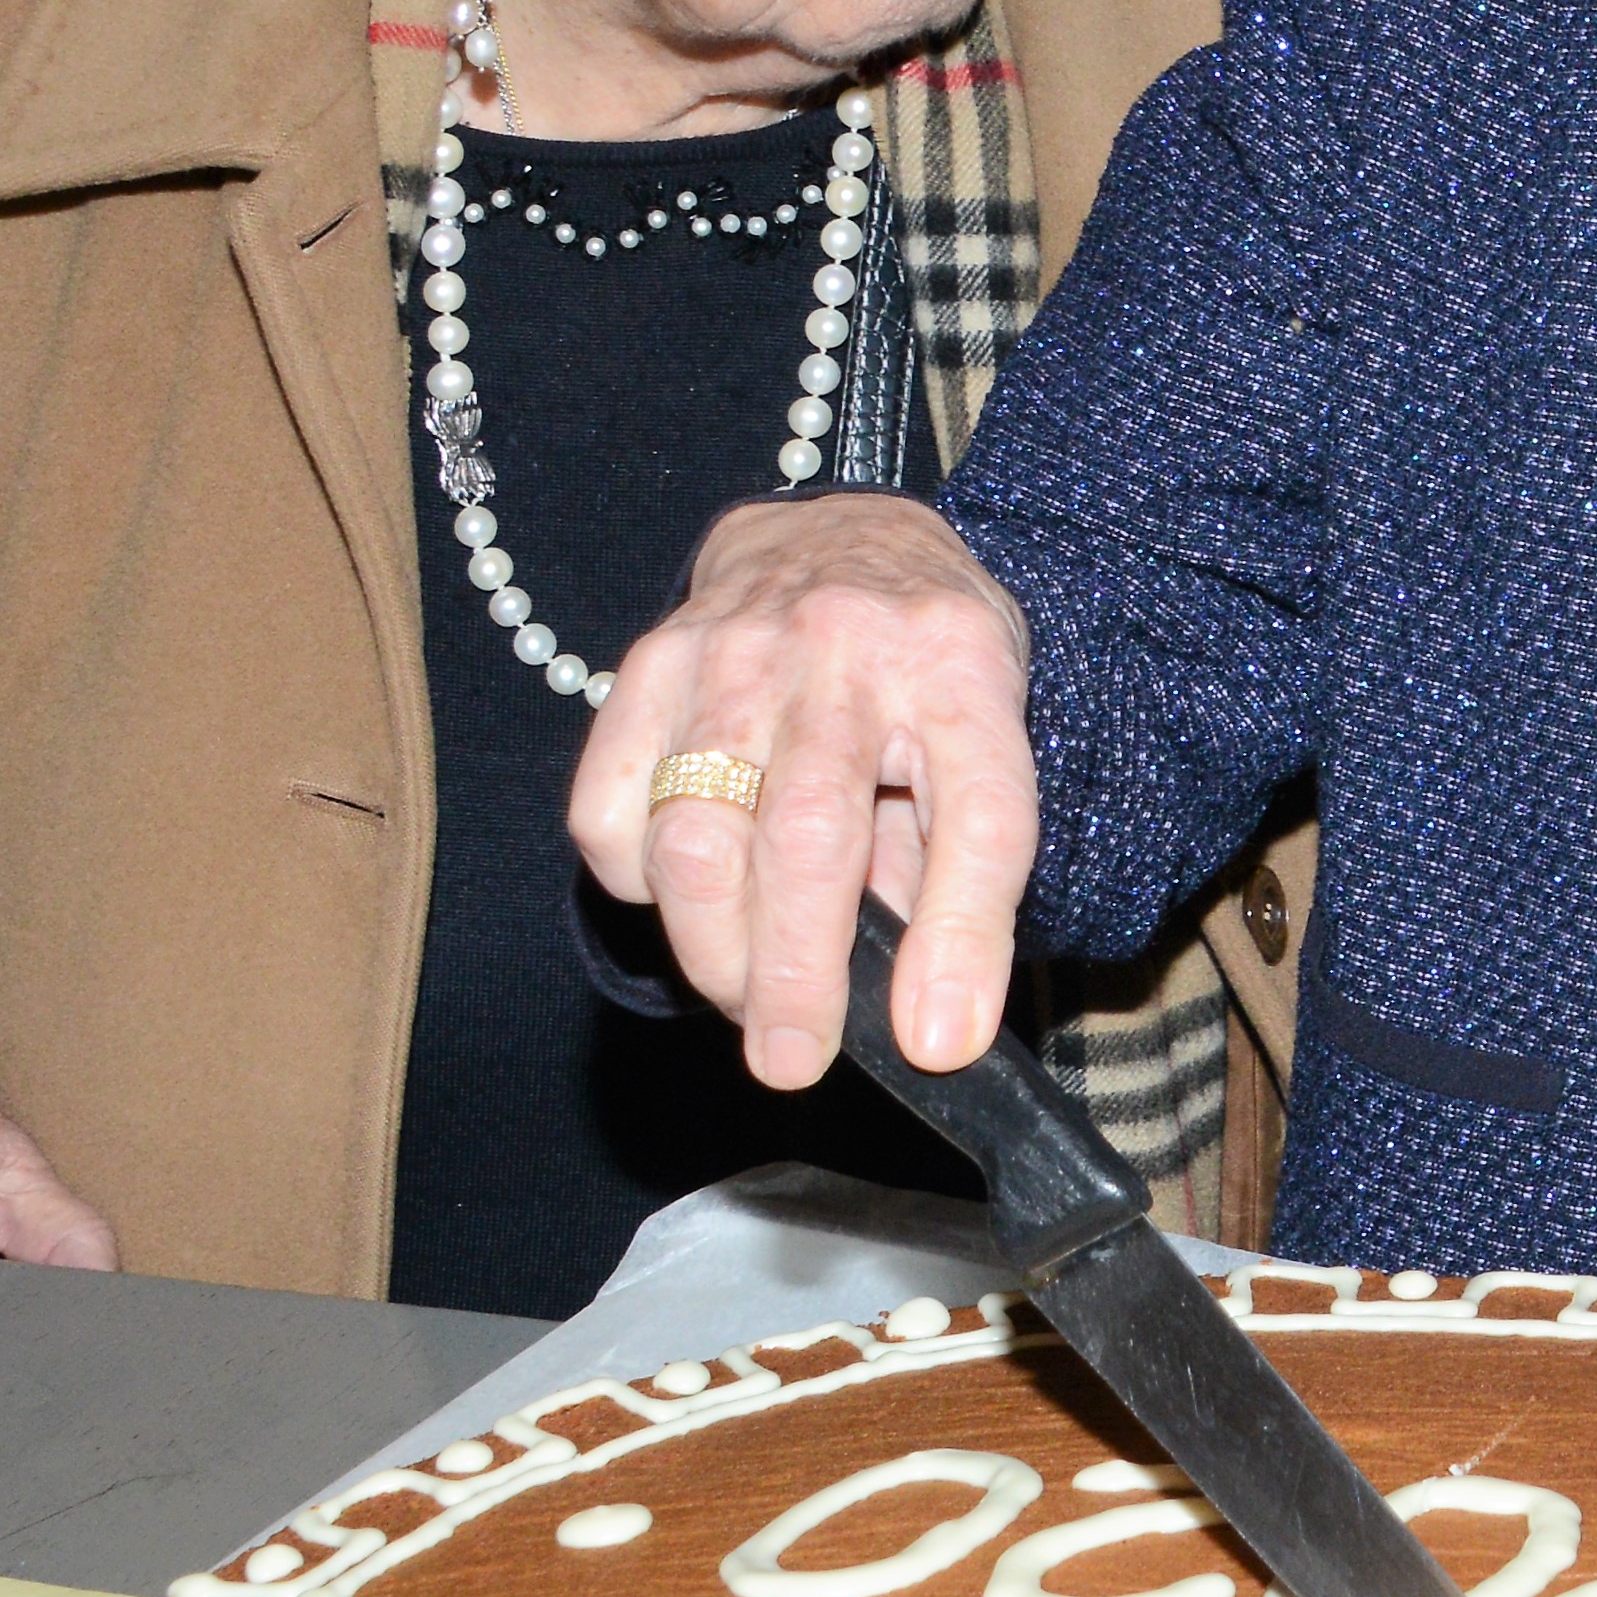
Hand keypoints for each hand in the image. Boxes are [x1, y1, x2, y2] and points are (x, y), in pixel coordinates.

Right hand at [570, 493, 1040, 1091]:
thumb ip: (959, 873)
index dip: (961, 937)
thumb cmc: (926, 675)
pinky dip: (640, 883)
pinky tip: (686, 893)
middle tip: (791, 1060)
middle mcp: (847, 648)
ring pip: (697, 833)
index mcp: (962, 672)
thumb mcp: (984, 747)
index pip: (979, 814)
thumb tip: (923, 1022)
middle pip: (811, 835)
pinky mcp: (648, 663)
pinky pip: (612, 808)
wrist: (846, 536)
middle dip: (795, 974)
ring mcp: (735, 649)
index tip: (935, 1041)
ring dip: (713, 949)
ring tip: (746, 1000)